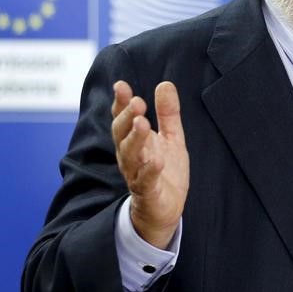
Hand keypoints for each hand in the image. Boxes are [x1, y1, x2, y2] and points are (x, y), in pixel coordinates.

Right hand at [111, 80, 189, 248]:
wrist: (165, 207)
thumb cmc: (164, 168)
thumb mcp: (171, 136)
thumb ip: (168, 113)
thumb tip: (165, 83)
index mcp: (134, 139)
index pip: (123, 117)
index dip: (121, 102)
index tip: (121, 85)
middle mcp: (130, 155)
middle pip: (122, 133)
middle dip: (127, 117)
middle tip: (137, 101)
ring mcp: (136, 173)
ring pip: (130, 155)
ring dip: (135, 139)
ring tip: (143, 123)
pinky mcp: (147, 191)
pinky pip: (146, 180)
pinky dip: (150, 170)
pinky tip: (156, 160)